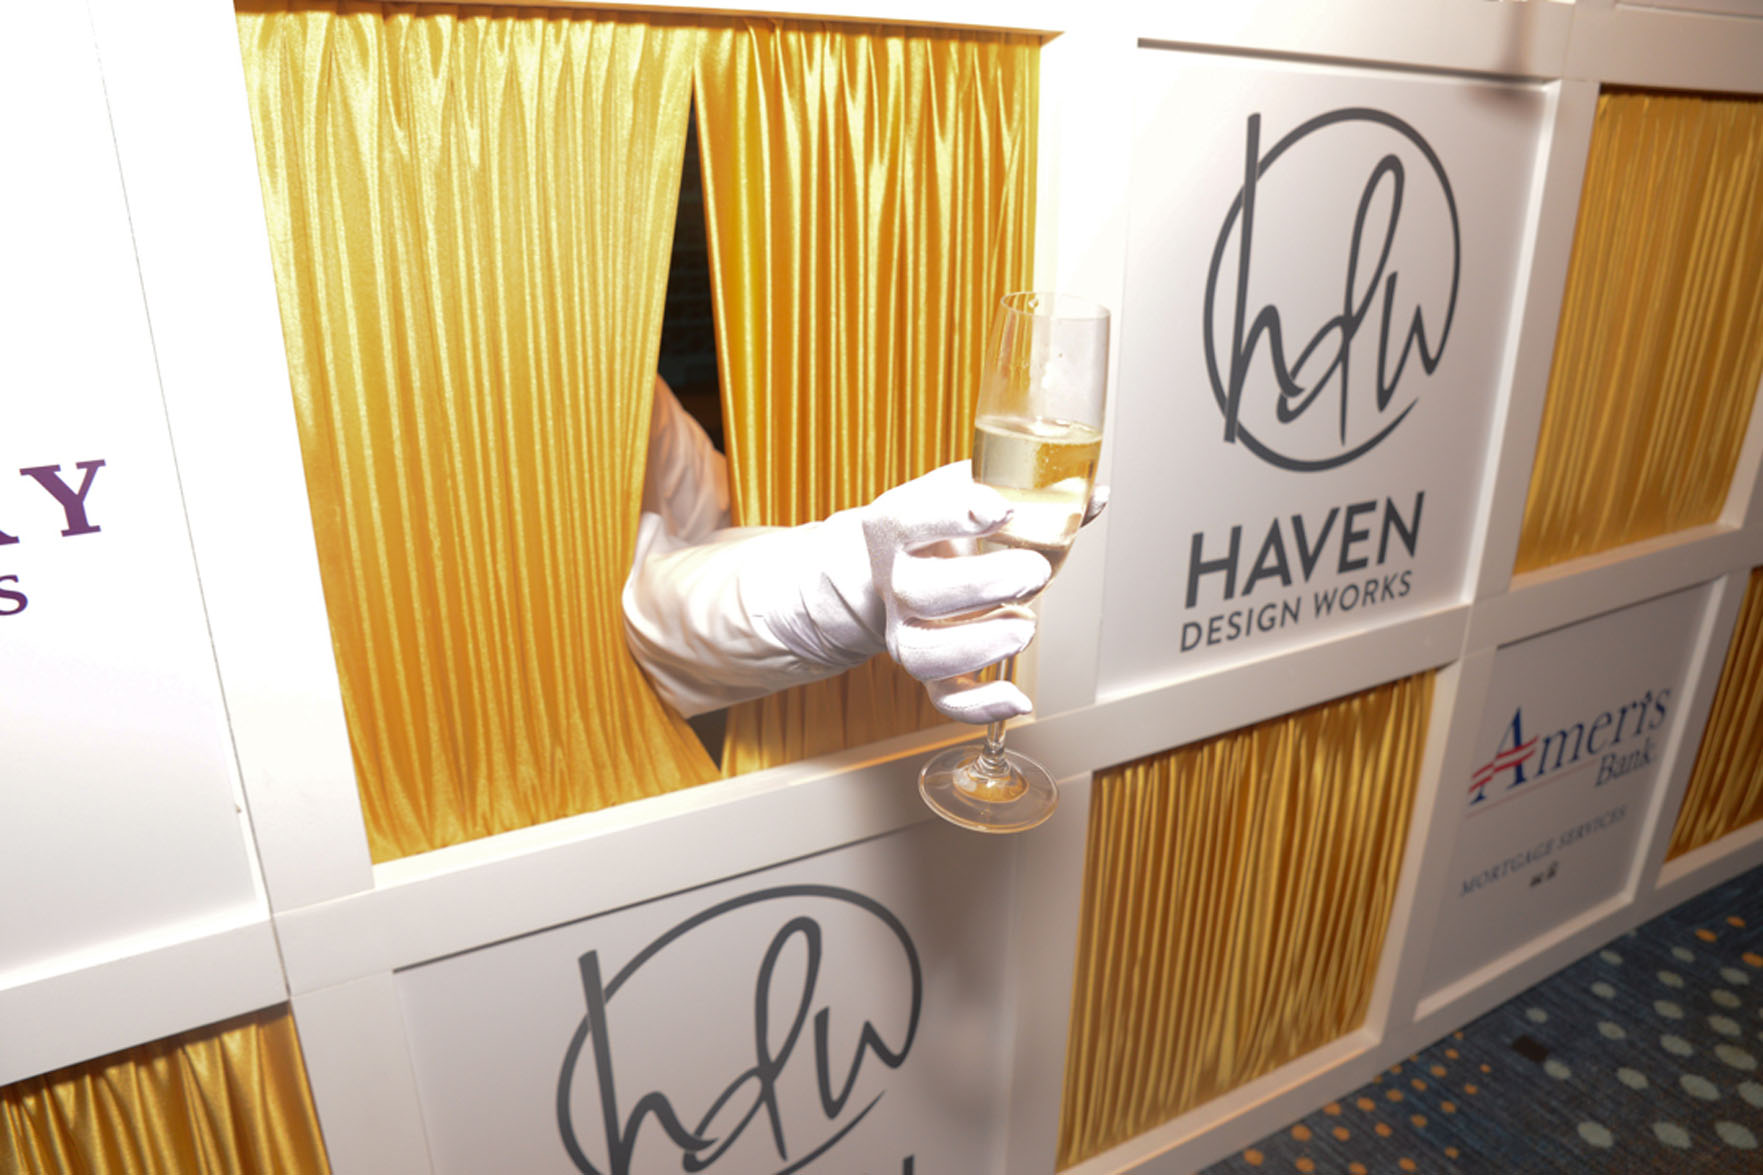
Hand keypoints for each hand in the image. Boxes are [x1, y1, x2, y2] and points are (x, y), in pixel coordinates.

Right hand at [860, 462, 1052, 723]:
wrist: (901, 565)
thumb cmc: (948, 524)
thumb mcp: (976, 494)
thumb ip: (1034, 494)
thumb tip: (1096, 498)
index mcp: (896, 527)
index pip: (909, 518)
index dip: (954, 515)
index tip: (1001, 510)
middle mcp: (896, 581)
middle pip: (922, 592)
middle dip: (984, 584)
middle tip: (1035, 573)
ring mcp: (907, 629)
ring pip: (925, 654)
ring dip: (980, 646)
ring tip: (1026, 626)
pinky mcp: (929, 668)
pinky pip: (945, 699)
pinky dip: (981, 707)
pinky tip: (1019, 700)